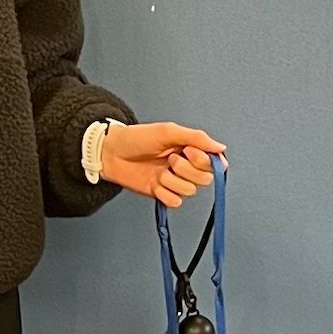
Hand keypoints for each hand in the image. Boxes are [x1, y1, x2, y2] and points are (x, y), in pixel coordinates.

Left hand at [99, 121, 225, 205]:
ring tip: (159, 170)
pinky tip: (155, 183)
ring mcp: (174, 181)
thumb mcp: (169, 131)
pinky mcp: (162, 194)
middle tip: (170, 158)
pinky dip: (165, 193)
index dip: (203, 160)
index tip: (188, 150)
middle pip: (205, 179)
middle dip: (187, 170)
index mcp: (190, 150)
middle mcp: (186, 167)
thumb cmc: (137, 138)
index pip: (213, 163)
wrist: (112, 153)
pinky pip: (175, 202)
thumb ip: (197, 138)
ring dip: (173, 180)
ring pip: (189, 191)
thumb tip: (220, 148)